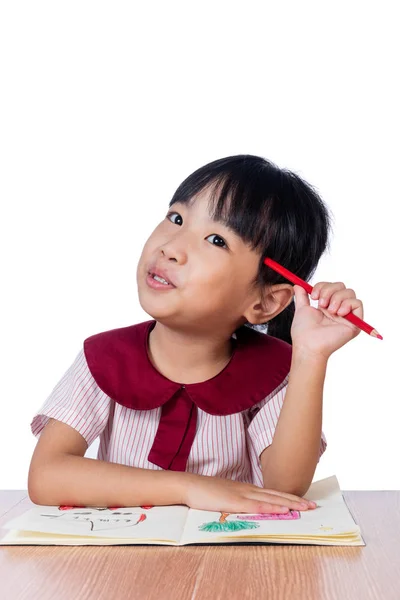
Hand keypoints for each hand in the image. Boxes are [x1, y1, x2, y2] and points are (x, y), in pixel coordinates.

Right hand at [183, 473, 316, 513]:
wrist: (190, 485)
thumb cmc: (205, 493)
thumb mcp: (226, 496)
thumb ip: (239, 502)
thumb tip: (249, 508)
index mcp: (246, 489)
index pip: (273, 493)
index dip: (289, 497)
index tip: (303, 501)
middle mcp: (248, 490)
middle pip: (277, 494)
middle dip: (296, 500)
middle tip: (314, 506)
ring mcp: (242, 495)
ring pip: (271, 499)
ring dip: (290, 503)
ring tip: (305, 508)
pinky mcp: (235, 502)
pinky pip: (257, 506)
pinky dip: (272, 507)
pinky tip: (283, 510)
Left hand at [290, 282, 363, 359]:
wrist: (308, 344)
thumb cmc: (303, 331)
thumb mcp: (302, 309)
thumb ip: (302, 296)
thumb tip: (298, 285)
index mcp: (327, 306)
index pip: (332, 286)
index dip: (323, 286)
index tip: (314, 296)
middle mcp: (338, 310)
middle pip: (342, 287)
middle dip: (329, 290)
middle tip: (321, 304)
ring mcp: (347, 316)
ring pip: (350, 293)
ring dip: (337, 298)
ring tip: (329, 311)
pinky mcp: (355, 324)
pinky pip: (357, 304)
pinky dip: (347, 304)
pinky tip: (339, 313)